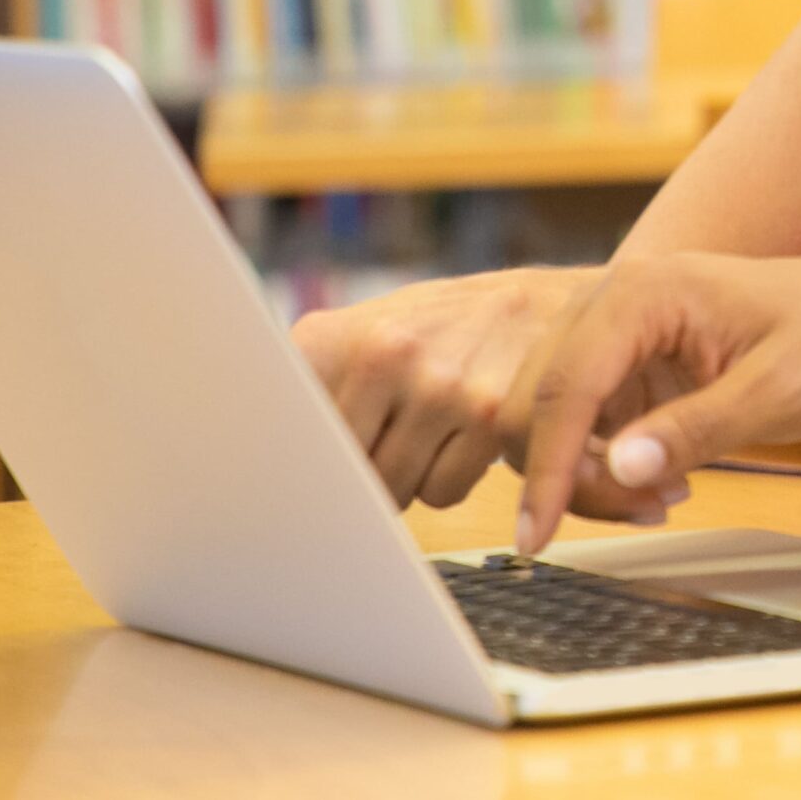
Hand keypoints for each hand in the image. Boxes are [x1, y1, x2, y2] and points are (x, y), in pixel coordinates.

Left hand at [292, 266, 600, 509]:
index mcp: (334, 336)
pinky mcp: (489, 416)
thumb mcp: (368, 334)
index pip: (280, 434)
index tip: (284, 484)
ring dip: (408, 477)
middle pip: (338, 475)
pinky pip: (441, 493)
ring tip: (432, 428)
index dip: (291, 468)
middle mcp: (385, 352)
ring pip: (392, 490)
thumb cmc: (445, 329)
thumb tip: (251, 465)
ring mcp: (439, 385)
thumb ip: (313, 387)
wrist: (549, 306)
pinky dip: (451, 478)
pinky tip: (466, 436)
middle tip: (390, 436)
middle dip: (361, 473)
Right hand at [505, 248, 800, 553]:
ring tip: (669, 498)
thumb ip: (699, 428)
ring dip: (588, 477)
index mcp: (645, 291)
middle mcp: (612, 301)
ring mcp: (611, 334)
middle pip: (540, 404)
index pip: (565, 384)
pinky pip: (580, 428)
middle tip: (647, 514)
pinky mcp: (621, 367)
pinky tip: (669, 482)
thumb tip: (620, 467)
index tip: (539, 536)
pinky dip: (606, 469)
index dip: (546, 467)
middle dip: (571, 477)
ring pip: (551, 421)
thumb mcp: (779, 390)